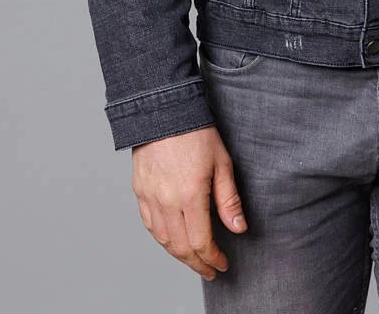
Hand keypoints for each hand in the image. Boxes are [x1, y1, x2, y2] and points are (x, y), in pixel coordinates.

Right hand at [131, 125, 247, 280]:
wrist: (164, 109)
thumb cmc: (197, 132)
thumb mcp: (222, 162)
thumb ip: (229, 199)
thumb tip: (238, 228)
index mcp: (190, 195)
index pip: (201, 242)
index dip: (213, 258)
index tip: (223, 264)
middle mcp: (167, 201)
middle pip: (180, 248)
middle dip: (197, 264)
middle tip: (210, 270)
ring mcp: (150, 197)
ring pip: (163, 240)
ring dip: (179, 255)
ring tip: (194, 258)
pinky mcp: (139, 191)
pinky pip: (149, 225)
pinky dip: (162, 239)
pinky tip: (173, 240)